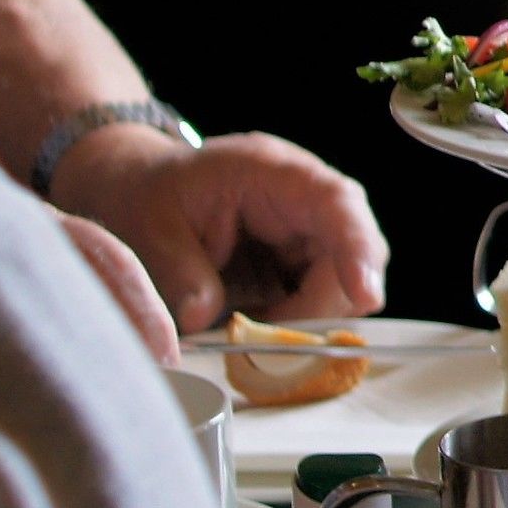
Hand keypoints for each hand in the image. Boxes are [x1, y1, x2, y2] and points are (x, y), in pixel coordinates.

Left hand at [49, 125, 389, 334]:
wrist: (142, 188)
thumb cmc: (150, 194)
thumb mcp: (152, 229)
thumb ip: (180, 272)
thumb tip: (204, 317)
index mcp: (271, 171)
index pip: (336, 203)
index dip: (359, 249)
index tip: (365, 296)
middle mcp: (304, 195)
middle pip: (353, 249)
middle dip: (325, 301)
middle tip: (272, 335)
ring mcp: (307, 225)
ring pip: (344, 277)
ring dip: (311, 314)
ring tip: (257, 328)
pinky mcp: (303, 254)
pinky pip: (323, 290)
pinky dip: (300, 316)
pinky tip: (263, 322)